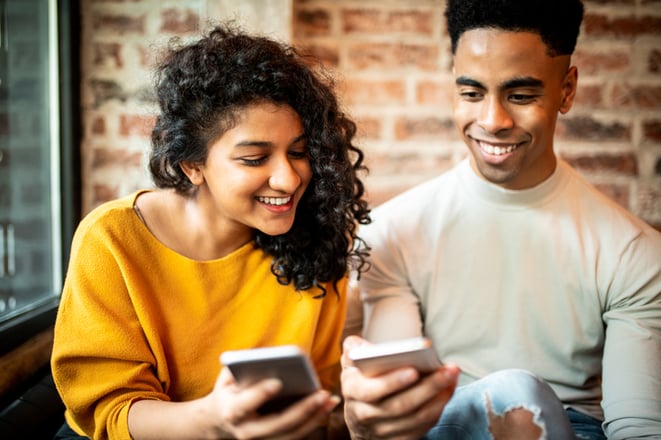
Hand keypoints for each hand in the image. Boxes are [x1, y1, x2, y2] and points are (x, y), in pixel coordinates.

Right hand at [210, 367, 339, 438]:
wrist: (222, 419)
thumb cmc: (230, 390)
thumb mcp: (227, 376)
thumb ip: (241, 366)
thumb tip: (267, 357)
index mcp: (232, 411)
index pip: (245, 405)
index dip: (260, 394)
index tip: (277, 382)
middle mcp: (247, 431)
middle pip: (277, 424)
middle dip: (301, 409)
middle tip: (320, 393)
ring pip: (292, 433)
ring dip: (314, 417)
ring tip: (329, 399)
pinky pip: (297, 434)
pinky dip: (314, 420)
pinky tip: (327, 406)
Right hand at [341, 335, 459, 439]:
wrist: (360, 417)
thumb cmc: (361, 381)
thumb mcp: (350, 363)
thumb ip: (354, 348)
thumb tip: (365, 347)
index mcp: (353, 391)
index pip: (371, 390)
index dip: (392, 382)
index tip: (414, 370)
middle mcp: (366, 414)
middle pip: (401, 405)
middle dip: (428, 387)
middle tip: (449, 370)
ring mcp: (383, 430)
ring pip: (416, 418)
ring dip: (439, 397)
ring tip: (452, 376)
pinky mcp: (399, 439)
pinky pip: (423, 427)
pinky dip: (438, 408)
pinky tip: (448, 390)